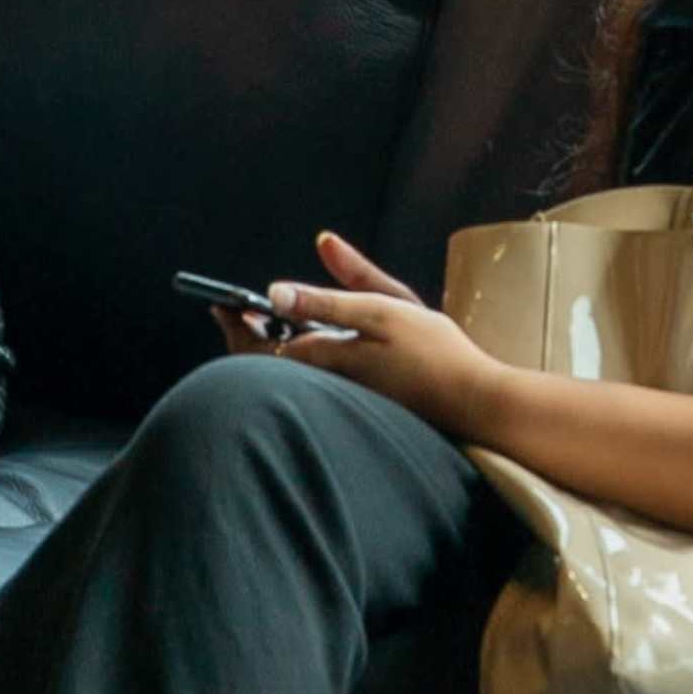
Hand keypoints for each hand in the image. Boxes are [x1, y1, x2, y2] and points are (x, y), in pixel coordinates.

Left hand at [255, 231, 507, 444]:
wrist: (475, 402)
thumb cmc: (433, 353)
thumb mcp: (380, 308)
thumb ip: (326, 299)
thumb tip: (275, 290)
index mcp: (325, 360)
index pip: (259, 349)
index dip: (235, 325)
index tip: (217, 304)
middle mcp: (326, 387)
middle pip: (268, 367)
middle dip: (246, 338)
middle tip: (231, 312)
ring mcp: (342, 398)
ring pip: (289, 376)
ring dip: (270, 350)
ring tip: (263, 324)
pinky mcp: (358, 404)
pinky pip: (311, 383)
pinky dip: (297, 362)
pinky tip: (306, 347)